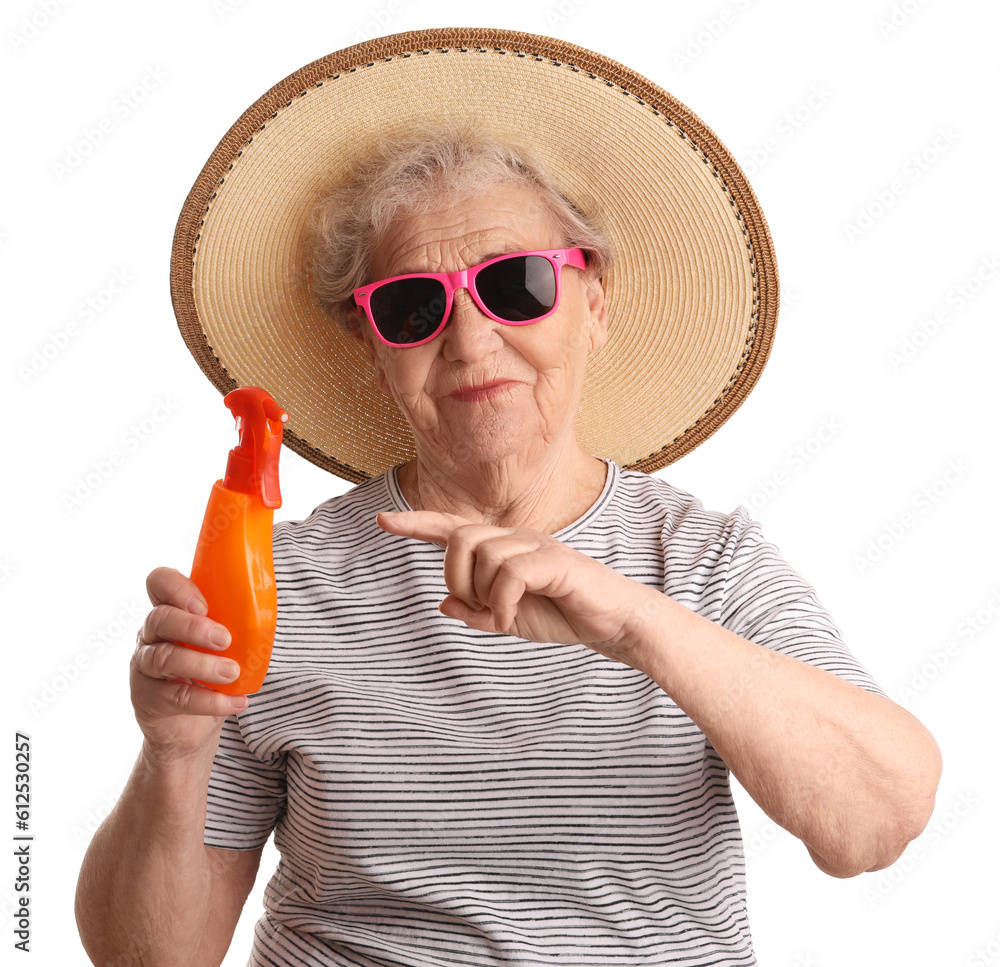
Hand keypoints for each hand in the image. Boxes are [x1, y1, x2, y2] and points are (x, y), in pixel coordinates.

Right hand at [130, 567, 248, 761]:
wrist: (190, 729)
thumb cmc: (210, 675)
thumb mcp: (222, 645)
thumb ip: (232, 624)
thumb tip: (268, 613)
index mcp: (171, 612)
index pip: (159, 582)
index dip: (177, 588)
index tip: (205, 605)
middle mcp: (151, 635)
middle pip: (160, 618)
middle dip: (194, 627)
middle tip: (226, 640)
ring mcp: (144, 667)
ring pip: (164, 658)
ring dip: (203, 664)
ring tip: (232, 673)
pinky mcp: (147, 699)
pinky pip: (175, 696)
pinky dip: (210, 701)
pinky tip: (237, 703)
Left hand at [376, 511, 659, 664]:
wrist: (613, 623)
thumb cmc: (564, 615)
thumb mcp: (509, 620)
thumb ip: (476, 611)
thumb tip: (442, 604)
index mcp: (503, 547)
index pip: (452, 527)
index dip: (416, 523)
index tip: (382, 519)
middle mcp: (516, 538)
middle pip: (459, 538)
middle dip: (455, 577)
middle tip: (477, 608)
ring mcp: (535, 545)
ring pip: (481, 555)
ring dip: (482, 595)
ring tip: (503, 616)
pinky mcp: (553, 562)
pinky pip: (508, 575)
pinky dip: (501, 604)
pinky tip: (511, 618)